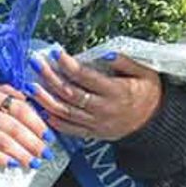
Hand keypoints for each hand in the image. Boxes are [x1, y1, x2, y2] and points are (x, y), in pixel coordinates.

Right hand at [0, 84, 52, 169]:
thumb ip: (3, 92)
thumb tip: (29, 99)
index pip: (19, 107)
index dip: (37, 122)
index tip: (49, 134)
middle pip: (14, 126)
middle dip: (34, 142)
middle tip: (47, 153)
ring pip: (2, 141)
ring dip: (22, 154)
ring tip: (34, 163)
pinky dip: (0, 160)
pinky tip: (13, 165)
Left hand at [29, 52, 162, 141]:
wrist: (154, 122)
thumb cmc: (148, 92)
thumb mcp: (145, 72)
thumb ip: (125, 62)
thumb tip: (105, 54)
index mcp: (117, 92)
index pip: (86, 77)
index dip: (68, 64)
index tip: (55, 52)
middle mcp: (104, 109)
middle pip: (70, 93)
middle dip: (50, 78)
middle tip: (36, 64)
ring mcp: (97, 124)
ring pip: (66, 112)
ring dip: (46, 99)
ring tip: (31, 87)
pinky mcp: (94, 134)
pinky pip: (70, 129)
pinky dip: (55, 121)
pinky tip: (42, 110)